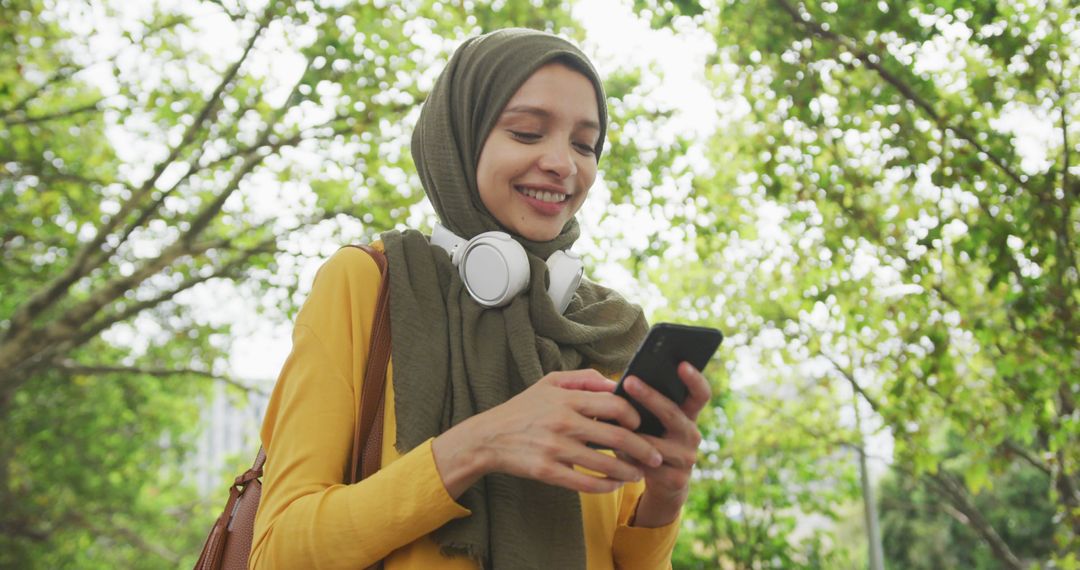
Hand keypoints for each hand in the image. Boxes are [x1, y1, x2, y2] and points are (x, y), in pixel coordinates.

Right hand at [432, 369, 663, 497]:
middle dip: (644, 449)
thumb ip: (584, 379)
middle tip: (656, 455)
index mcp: (567, 399)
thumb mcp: (550, 382)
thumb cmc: (524, 408)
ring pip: (605, 465)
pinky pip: (585, 484)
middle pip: (617, 438)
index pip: (615, 404)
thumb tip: (616, 383)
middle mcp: (563, 423)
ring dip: (629, 472)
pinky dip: (605, 486)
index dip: (635, 416)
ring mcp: (555, 449)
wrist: (488, 437)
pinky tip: (614, 484)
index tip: (642, 423)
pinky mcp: (547, 472)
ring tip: (640, 474)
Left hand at [621, 361, 710, 526]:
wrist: (664, 484)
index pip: (700, 394)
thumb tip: (622, 384)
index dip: (694, 379)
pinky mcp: (678, 479)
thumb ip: (645, 405)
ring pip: (656, 444)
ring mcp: (688, 458)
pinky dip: (629, 457)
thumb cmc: (650, 440)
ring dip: (632, 434)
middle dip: (650, 397)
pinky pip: (648, 465)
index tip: (682, 363)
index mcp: (689, 415)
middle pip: (673, 414)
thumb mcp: (652, 422)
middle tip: (629, 381)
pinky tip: (613, 450)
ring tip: (610, 420)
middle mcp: (692, 434)